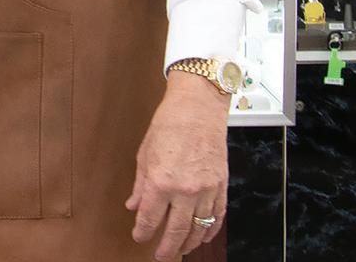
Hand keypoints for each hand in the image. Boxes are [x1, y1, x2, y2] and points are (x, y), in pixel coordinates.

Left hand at [126, 72, 229, 260]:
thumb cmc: (169, 124)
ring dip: (189, 244)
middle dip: (167, 247)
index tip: (139, 237)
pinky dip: (210, 230)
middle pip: (177, 231)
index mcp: (161, 181)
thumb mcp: (144, 154)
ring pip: (199, 229)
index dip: (143, 232)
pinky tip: (203, 236)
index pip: (150, 218)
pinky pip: (218, 218)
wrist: (198, 108)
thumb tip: (133, 205)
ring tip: (180, 250)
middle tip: (160, 255)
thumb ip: (140, 184)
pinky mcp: (222, 187)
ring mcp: (207, 191)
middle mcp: (185, 190)